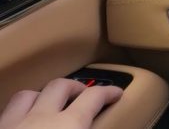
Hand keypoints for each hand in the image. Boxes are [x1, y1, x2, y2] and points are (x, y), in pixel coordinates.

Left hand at [0, 78, 122, 128]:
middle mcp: (39, 119)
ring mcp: (11, 124)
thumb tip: (100, 124)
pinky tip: (22, 124)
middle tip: (84, 96)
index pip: (94, 97)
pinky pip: (6, 113)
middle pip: (60, 86)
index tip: (115, 93)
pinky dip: (18, 114)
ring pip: (27, 95)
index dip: (108, 92)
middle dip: (75, 87)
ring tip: (50, 105)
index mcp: (68, 126)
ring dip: (42, 96)